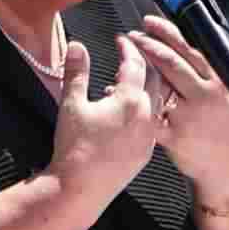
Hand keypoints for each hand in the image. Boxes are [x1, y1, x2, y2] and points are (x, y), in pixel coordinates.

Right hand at [48, 35, 162, 201]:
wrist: (81, 189)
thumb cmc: (75, 149)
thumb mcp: (71, 104)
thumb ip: (76, 72)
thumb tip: (77, 46)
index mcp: (130, 100)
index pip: (135, 64)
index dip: (128, 48)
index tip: (122, 40)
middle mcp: (146, 116)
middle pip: (154, 80)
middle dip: (145, 63)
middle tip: (134, 53)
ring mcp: (149, 135)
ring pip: (158, 102)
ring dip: (149, 86)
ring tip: (135, 79)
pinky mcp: (147, 152)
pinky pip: (154, 122)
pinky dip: (147, 109)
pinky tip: (133, 111)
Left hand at [125, 13, 228, 210]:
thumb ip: (207, 82)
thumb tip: (188, 61)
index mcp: (217, 84)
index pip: (190, 51)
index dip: (167, 34)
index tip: (150, 22)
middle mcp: (203, 96)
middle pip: (172, 63)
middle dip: (147, 46)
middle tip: (130, 37)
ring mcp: (189, 116)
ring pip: (158, 87)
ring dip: (136, 73)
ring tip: (122, 65)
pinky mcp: (176, 137)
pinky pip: (149, 118)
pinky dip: (132, 106)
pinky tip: (118, 96)